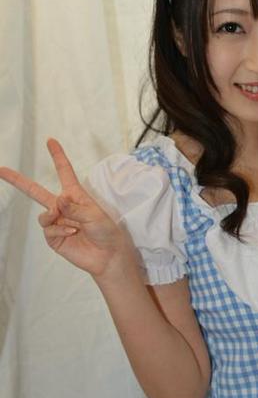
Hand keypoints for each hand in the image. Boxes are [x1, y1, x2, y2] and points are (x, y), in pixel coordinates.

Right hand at [0, 139, 135, 277]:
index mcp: (75, 195)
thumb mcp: (95, 214)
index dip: (57, 156)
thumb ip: (75, 207)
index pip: (64, 172)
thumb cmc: (106, 231)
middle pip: (35, 191)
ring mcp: (56, 222)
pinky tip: (72, 233)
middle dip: (17, 180)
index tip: (50, 141)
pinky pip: (48, 229)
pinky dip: (60, 230)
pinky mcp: (53, 238)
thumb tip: (57, 201)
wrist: (107, 256)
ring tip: (74, 226)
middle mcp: (62, 207)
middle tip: (0, 170)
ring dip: (56, 218)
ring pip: (43, 215)